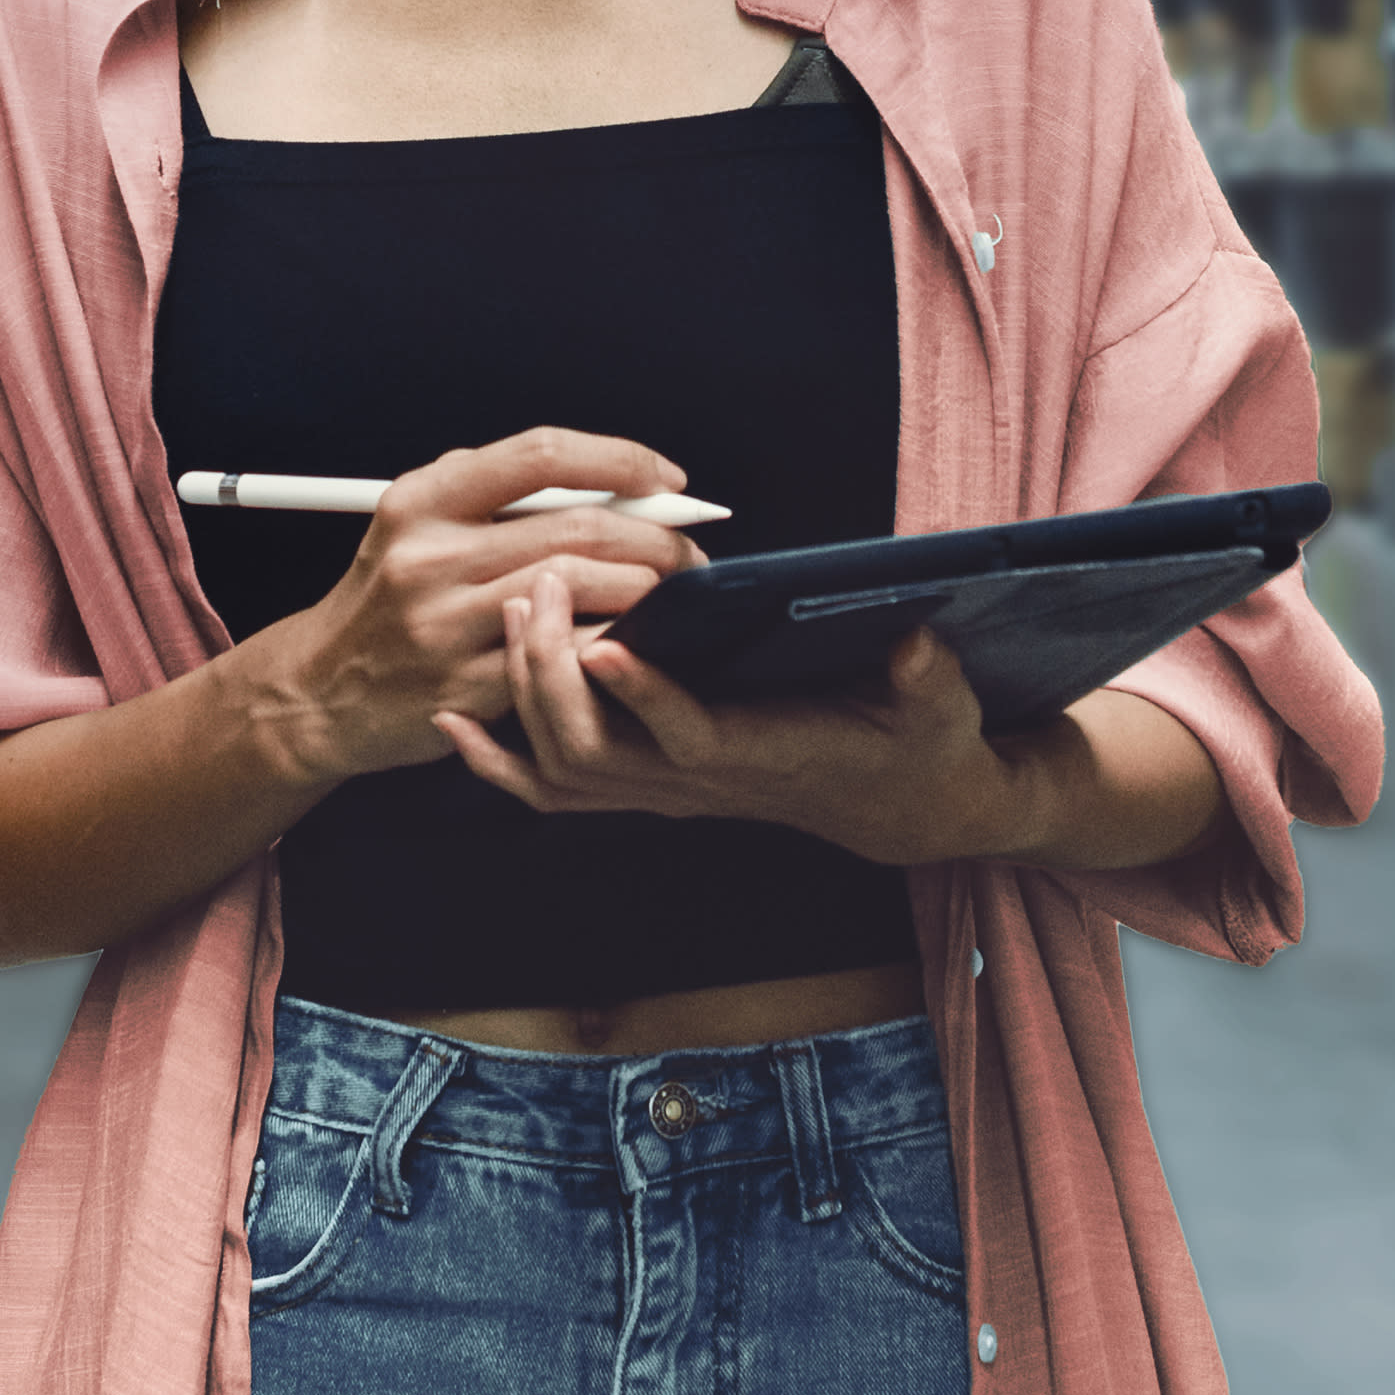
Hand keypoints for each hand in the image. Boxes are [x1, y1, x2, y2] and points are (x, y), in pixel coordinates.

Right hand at [245, 429, 710, 784]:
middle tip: (690, 554)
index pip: (540, 456)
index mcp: (421, 500)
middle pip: (577, 529)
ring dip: (645, 593)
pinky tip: (631, 644)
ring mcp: (444, 627)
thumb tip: (616, 482)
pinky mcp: (463, 690)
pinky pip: (564, 658)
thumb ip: (498, 495)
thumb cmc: (392, 594)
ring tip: (671, 597)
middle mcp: (428, 557)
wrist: (321, 689)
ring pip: (580, 592)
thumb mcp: (419, 525)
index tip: (667, 479)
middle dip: (655, 539)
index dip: (618, 459)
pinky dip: (610, 646)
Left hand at [433, 571, 1030, 870]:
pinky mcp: (647, 788)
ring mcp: (666, 793)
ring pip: (563, 770)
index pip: (694, 740)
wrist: (898, 806)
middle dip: (554, 674)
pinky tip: (453, 724)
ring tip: (508, 613)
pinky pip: (553, 790)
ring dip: (523, 696)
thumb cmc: (917, 745)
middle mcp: (701, 785)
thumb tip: (917, 644)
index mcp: (767, 758)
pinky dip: (496, 764)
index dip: (647, 699)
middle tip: (539, 588)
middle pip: (599, 754)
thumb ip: (928, 678)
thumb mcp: (941, 708)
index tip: (605, 644)